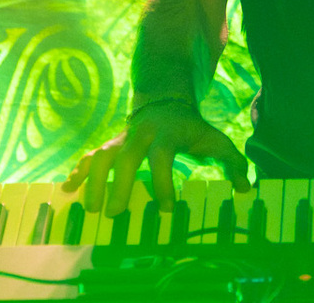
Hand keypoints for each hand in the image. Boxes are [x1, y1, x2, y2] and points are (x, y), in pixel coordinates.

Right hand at [63, 99, 250, 214]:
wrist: (166, 99)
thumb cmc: (192, 127)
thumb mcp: (215, 140)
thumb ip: (232, 162)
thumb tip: (245, 188)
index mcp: (167, 135)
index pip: (162, 158)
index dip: (163, 183)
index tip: (167, 209)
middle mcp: (140, 135)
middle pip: (126, 157)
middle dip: (118, 184)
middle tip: (113, 214)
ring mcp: (123, 138)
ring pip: (101, 155)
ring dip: (93, 181)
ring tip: (90, 208)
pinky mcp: (110, 143)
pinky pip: (91, 156)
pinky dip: (78, 172)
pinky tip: (68, 189)